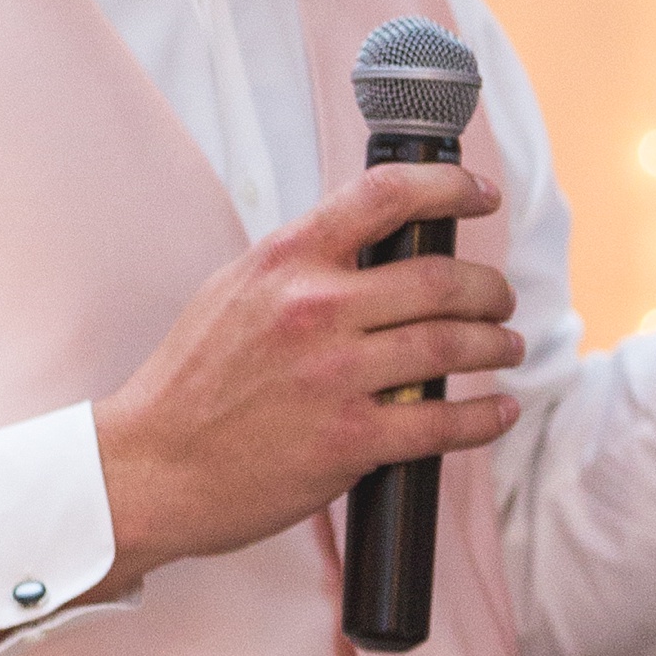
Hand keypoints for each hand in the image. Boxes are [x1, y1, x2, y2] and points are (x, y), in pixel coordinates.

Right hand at [93, 163, 521, 589]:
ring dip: (496, 344)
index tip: (481, 195)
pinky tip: (497, 410)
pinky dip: (484, 417)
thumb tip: (368, 243)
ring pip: (452, 345)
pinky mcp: (349, 442)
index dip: (449, 187)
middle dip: (489, 287)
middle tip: (501, 298)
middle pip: (440, 278)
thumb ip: (298, 264)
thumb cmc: (191, 382)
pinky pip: (442, 423)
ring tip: (505, 346)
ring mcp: (334, 376)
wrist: (151, 468)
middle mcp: (314, 308)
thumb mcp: (233, 291)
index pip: (386, 196)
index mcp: (285, 260)